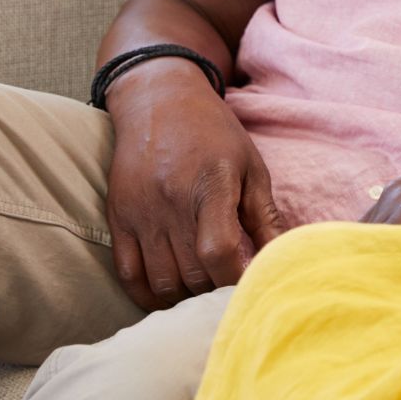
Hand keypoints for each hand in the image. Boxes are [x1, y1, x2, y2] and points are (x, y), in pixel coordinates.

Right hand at [104, 63, 287, 311]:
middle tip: (233, 292)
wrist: (158, 102)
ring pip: (161, 280)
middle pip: (192, 272)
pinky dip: (149, 295)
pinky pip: (128, 274)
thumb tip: (282, 257)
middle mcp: (170, 201)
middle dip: (216, 290)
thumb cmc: (214, 134)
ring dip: (186, 297)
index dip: (236, 278)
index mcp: (210, 184)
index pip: (218, 249)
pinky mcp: (117, 219)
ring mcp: (140, 213)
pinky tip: (171, 295)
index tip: (252, 285)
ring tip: (206, 291)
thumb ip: (264, 215)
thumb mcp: (250, 165)